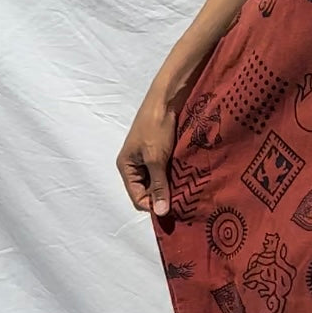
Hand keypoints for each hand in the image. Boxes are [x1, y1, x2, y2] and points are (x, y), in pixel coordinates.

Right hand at [116, 86, 177, 216]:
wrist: (166, 100)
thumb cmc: (156, 128)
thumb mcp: (156, 159)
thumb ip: (159, 186)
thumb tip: (160, 212)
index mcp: (126, 167)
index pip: (137, 198)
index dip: (153, 206)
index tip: (173, 209)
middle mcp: (134, 165)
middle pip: (147, 192)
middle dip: (162, 197)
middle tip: (182, 201)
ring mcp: (146, 159)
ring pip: (157, 182)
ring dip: (169, 187)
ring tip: (185, 191)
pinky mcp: (158, 152)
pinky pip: (164, 172)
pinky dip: (173, 177)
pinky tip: (186, 179)